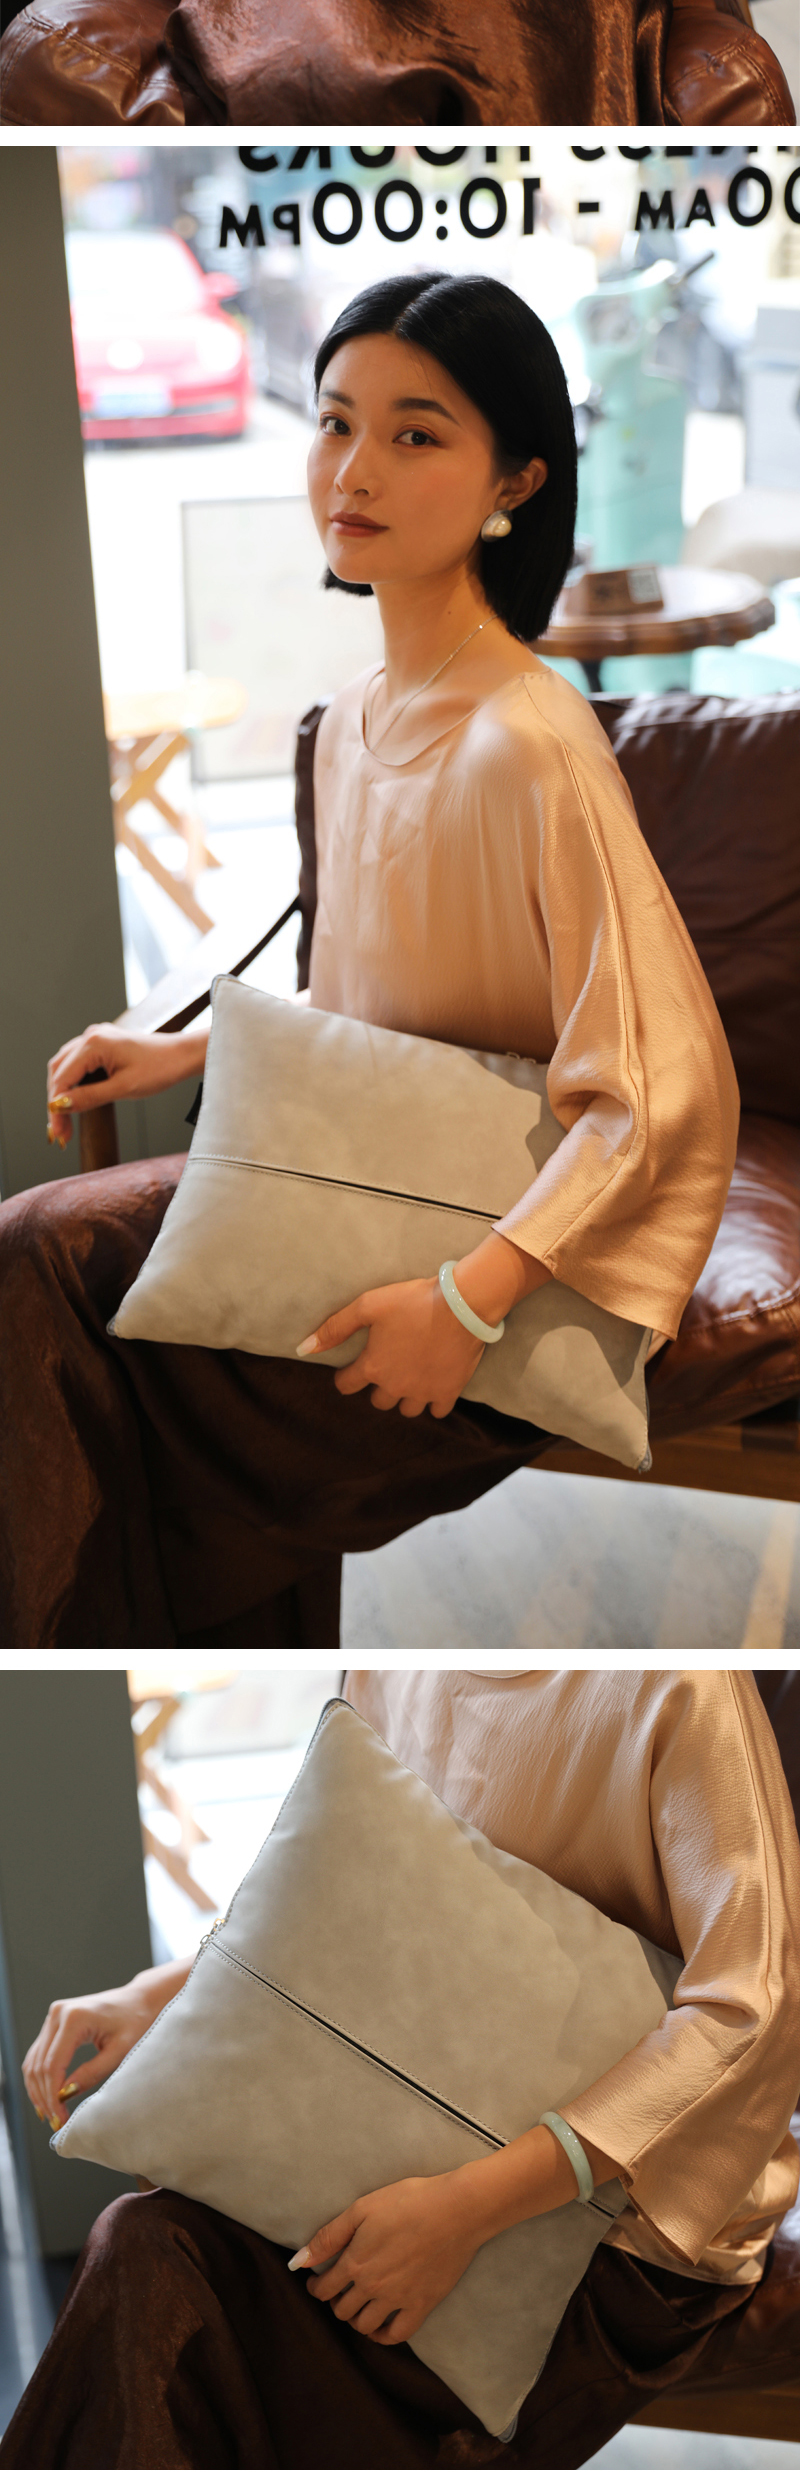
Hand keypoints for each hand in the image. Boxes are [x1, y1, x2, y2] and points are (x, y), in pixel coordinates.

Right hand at [22, 1959, 192, 2130]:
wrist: (140, 2000)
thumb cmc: (136, 2023)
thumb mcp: (120, 2052)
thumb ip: (92, 2073)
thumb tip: (65, 2095)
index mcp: (75, 2017)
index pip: (53, 2065)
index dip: (53, 2096)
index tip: (60, 2119)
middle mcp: (58, 2013)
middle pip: (39, 2065)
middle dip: (45, 2097)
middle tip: (56, 2122)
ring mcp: (53, 2016)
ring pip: (33, 2061)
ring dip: (38, 2090)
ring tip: (50, 2115)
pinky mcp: (53, 2023)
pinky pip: (38, 2054)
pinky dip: (39, 2078)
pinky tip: (46, 2097)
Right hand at [46, 1026, 205, 1147]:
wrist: (181, 1056)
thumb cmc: (160, 1068)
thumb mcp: (123, 1088)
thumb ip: (89, 1097)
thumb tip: (61, 1106)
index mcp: (94, 1043)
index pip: (62, 1078)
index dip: (56, 1107)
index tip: (57, 1131)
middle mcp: (91, 1036)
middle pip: (58, 1072)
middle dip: (57, 1103)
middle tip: (60, 1132)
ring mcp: (95, 1038)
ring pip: (65, 1067)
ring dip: (62, 1094)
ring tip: (65, 1123)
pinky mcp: (101, 1045)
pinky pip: (77, 1063)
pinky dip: (72, 1083)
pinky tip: (74, 1102)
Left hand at [293, 2170, 483, 2342]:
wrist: (456, 2210)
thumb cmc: (409, 2201)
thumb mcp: (362, 2209)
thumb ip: (329, 2236)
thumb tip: (298, 2261)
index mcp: (355, 2263)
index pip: (324, 2288)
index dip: (316, 2287)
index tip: (317, 2283)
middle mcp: (373, 2287)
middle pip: (342, 2310)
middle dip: (335, 2301)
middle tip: (340, 2291)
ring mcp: (398, 2300)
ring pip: (365, 2326)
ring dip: (356, 2319)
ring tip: (359, 2306)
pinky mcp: (422, 2306)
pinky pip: (396, 2335)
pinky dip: (383, 2336)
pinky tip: (380, 2326)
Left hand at [297, 1233, 550, 1418]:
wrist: (461, 1305)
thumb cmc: (413, 1301)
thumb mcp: (368, 1306)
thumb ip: (335, 1328)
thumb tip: (303, 1349)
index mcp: (373, 1367)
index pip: (346, 1386)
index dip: (345, 1377)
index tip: (350, 1370)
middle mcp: (395, 1386)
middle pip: (378, 1401)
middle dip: (378, 1388)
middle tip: (386, 1369)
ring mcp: (423, 1392)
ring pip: (407, 1410)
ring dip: (404, 1398)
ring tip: (409, 1380)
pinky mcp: (448, 1392)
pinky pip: (437, 1412)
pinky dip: (433, 1403)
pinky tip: (433, 1388)